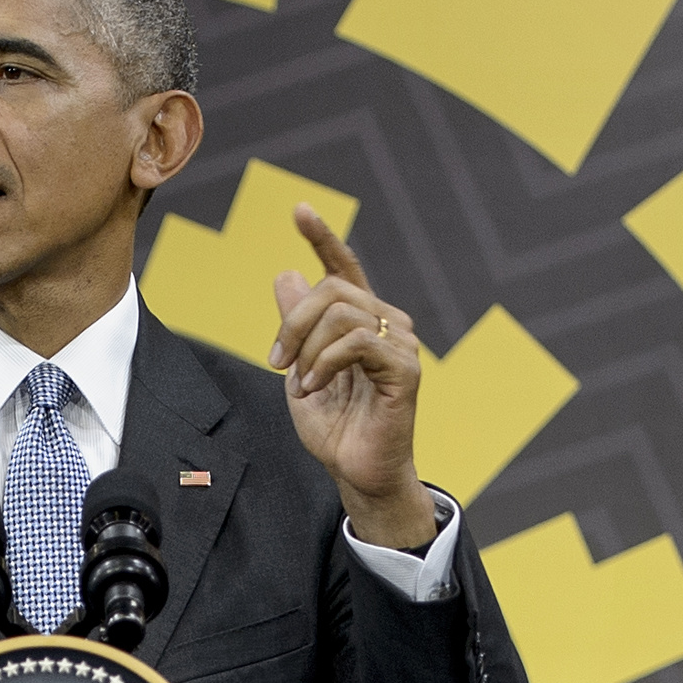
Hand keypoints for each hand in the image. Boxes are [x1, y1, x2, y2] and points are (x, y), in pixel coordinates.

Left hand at [268, 205, 435, 550]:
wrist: (356, 472)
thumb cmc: (334, 426)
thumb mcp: (300, 369)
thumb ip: (296, 325)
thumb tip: (286, 273)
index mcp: (361, 321)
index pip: (343, 269)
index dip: (323, 237)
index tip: (299, 210)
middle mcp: (386, 324)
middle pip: (332, 288)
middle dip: (293, 322)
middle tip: (277, 362)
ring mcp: (400, 344)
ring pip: (341, 313)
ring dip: (307, 349)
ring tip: (302, 385)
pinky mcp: (405, 369)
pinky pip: (358, 342)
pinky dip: (325, 363)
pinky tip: (316, 387)